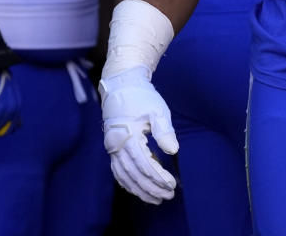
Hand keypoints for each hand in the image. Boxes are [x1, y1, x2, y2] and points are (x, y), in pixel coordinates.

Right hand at [99, 67, 178, 204]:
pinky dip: (128, 183)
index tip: (172, 185)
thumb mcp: (157, 109)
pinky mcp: (112, 147)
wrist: (121, 85)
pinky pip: (118, 171)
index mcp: (129, 135)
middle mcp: (117, 145)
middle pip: (134, 174)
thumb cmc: (142, 97)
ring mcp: (112, 147)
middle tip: (168, 196)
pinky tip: (138, 190)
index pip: (145, 164)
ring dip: (140, 190)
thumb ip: (164, 130)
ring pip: (124, 176)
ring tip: (156, 199)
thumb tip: (173, 151)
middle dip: (151, 188)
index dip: (158, 177)